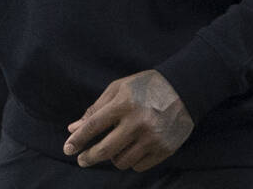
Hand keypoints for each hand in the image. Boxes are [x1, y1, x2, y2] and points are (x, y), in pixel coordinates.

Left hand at [62, 70, 193, 171]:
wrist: (184, 89)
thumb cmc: (146, 86)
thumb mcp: (119, 88)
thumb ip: (96, 109)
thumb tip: (73, 129)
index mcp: (124, 103)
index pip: (94, 126)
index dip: (78, 140)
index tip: (68, 149)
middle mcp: (138, 122)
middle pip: (105, 150)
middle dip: (89, 157)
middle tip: (82, 159)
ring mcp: (152, 138)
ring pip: (121, 161)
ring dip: (112, 158)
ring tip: (114, 148)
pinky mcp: (164, 149)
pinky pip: (138, 166)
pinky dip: (131, 161)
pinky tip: (132, 150)